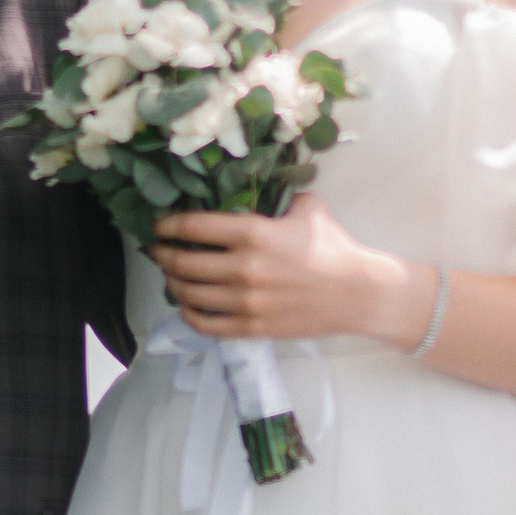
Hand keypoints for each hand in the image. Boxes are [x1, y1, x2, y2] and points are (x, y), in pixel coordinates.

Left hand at [152, 200, 431, 346]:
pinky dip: (188, 314)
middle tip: (157, 251)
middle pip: (183, 262)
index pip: (193, 226)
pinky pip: (206, 324)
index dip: (168, 225)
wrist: (357, 293)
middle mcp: (243, 268)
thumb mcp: (307, 208)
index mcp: (253, 233)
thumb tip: (258, 187)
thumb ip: (277, 196)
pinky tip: (187, 305)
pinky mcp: (252, 327)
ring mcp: (245, 301)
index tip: (158, 226)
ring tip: (171, 276)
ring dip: (173, 284)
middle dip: (163, 255)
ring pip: (189, 294)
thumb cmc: (333, 247)